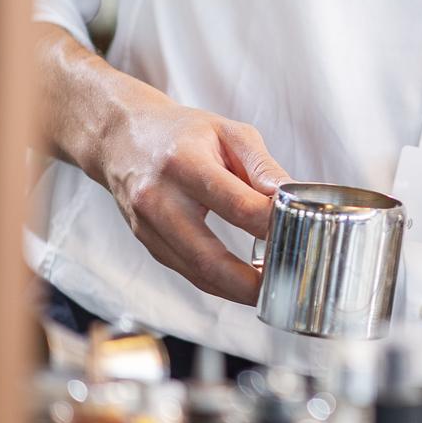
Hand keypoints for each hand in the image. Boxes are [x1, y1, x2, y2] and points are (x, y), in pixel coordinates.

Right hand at [37, 23, 291, 303]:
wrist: (121, 137)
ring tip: (270, 290)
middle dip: (248, 282)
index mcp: (184, 164)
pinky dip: (217, 283)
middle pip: (207, 256)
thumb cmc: (182, 132)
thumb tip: (292, 197)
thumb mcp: (228, 132)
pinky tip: (242, 284)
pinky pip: (185, 272)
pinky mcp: (146, 243)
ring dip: (235, 290)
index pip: (236, 204)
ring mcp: (147, 226)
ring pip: (194, 273)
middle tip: (284, 284)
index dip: (271, 224)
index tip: (300, 232)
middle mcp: (159, 199)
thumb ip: (262, 167)